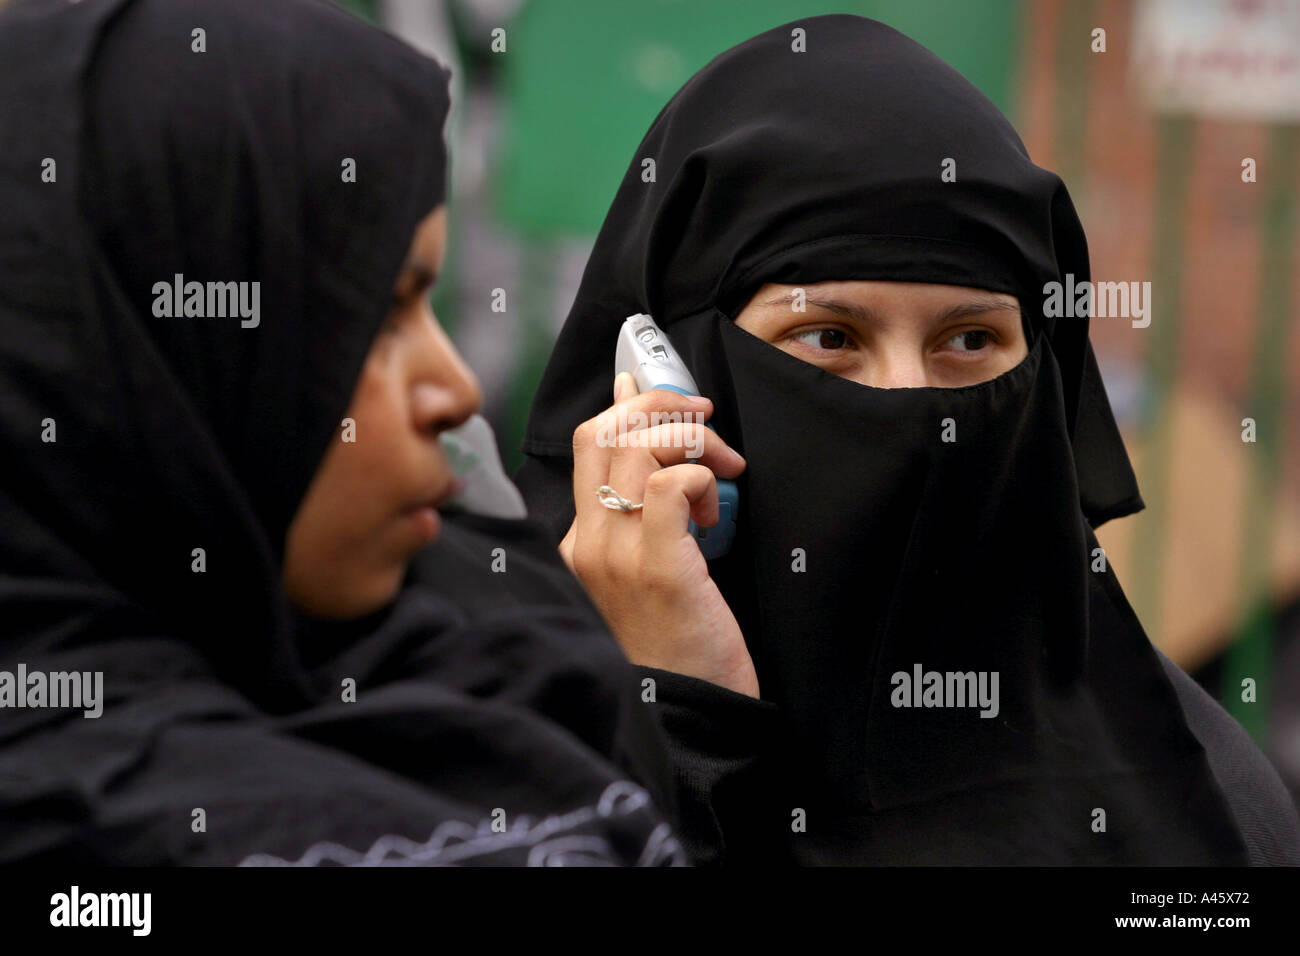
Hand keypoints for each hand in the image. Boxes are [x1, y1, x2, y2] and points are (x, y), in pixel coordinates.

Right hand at [559, 372, 757, 696]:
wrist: (687, 716)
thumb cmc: (681, 643)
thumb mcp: (651, 571)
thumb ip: (653, 513)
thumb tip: (670, 452)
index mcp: (580, 541)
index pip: (589, 441)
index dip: (634, 405)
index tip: (676, 402)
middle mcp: (588, 542)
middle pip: (605, 430)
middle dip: (666, 406)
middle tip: (709, 425)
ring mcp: (617, 555)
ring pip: (639, 447)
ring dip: (694, 440)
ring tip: (722, 473)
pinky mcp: (658, 568)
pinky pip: (673, 484)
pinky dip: (703, 477)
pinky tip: (716, 510)